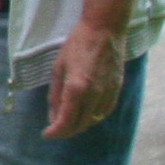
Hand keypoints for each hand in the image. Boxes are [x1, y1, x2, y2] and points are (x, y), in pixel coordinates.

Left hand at [43, 20, 124, 140]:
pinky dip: (93, 118)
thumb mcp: (58, 68)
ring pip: (93, 121)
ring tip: (68, 122)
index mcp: (76, 88)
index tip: (46, 134)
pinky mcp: (117, 90)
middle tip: (55, 129)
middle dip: (66, 131)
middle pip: (80, 125)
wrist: (104, 30)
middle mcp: (94, 95)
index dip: (55, 132)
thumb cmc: (77, 45)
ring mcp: (108, 94)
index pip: (65, 122)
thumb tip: (53, 117)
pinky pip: (104, 112)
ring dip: (79, 125)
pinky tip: (85, 114)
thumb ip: (56, 95)